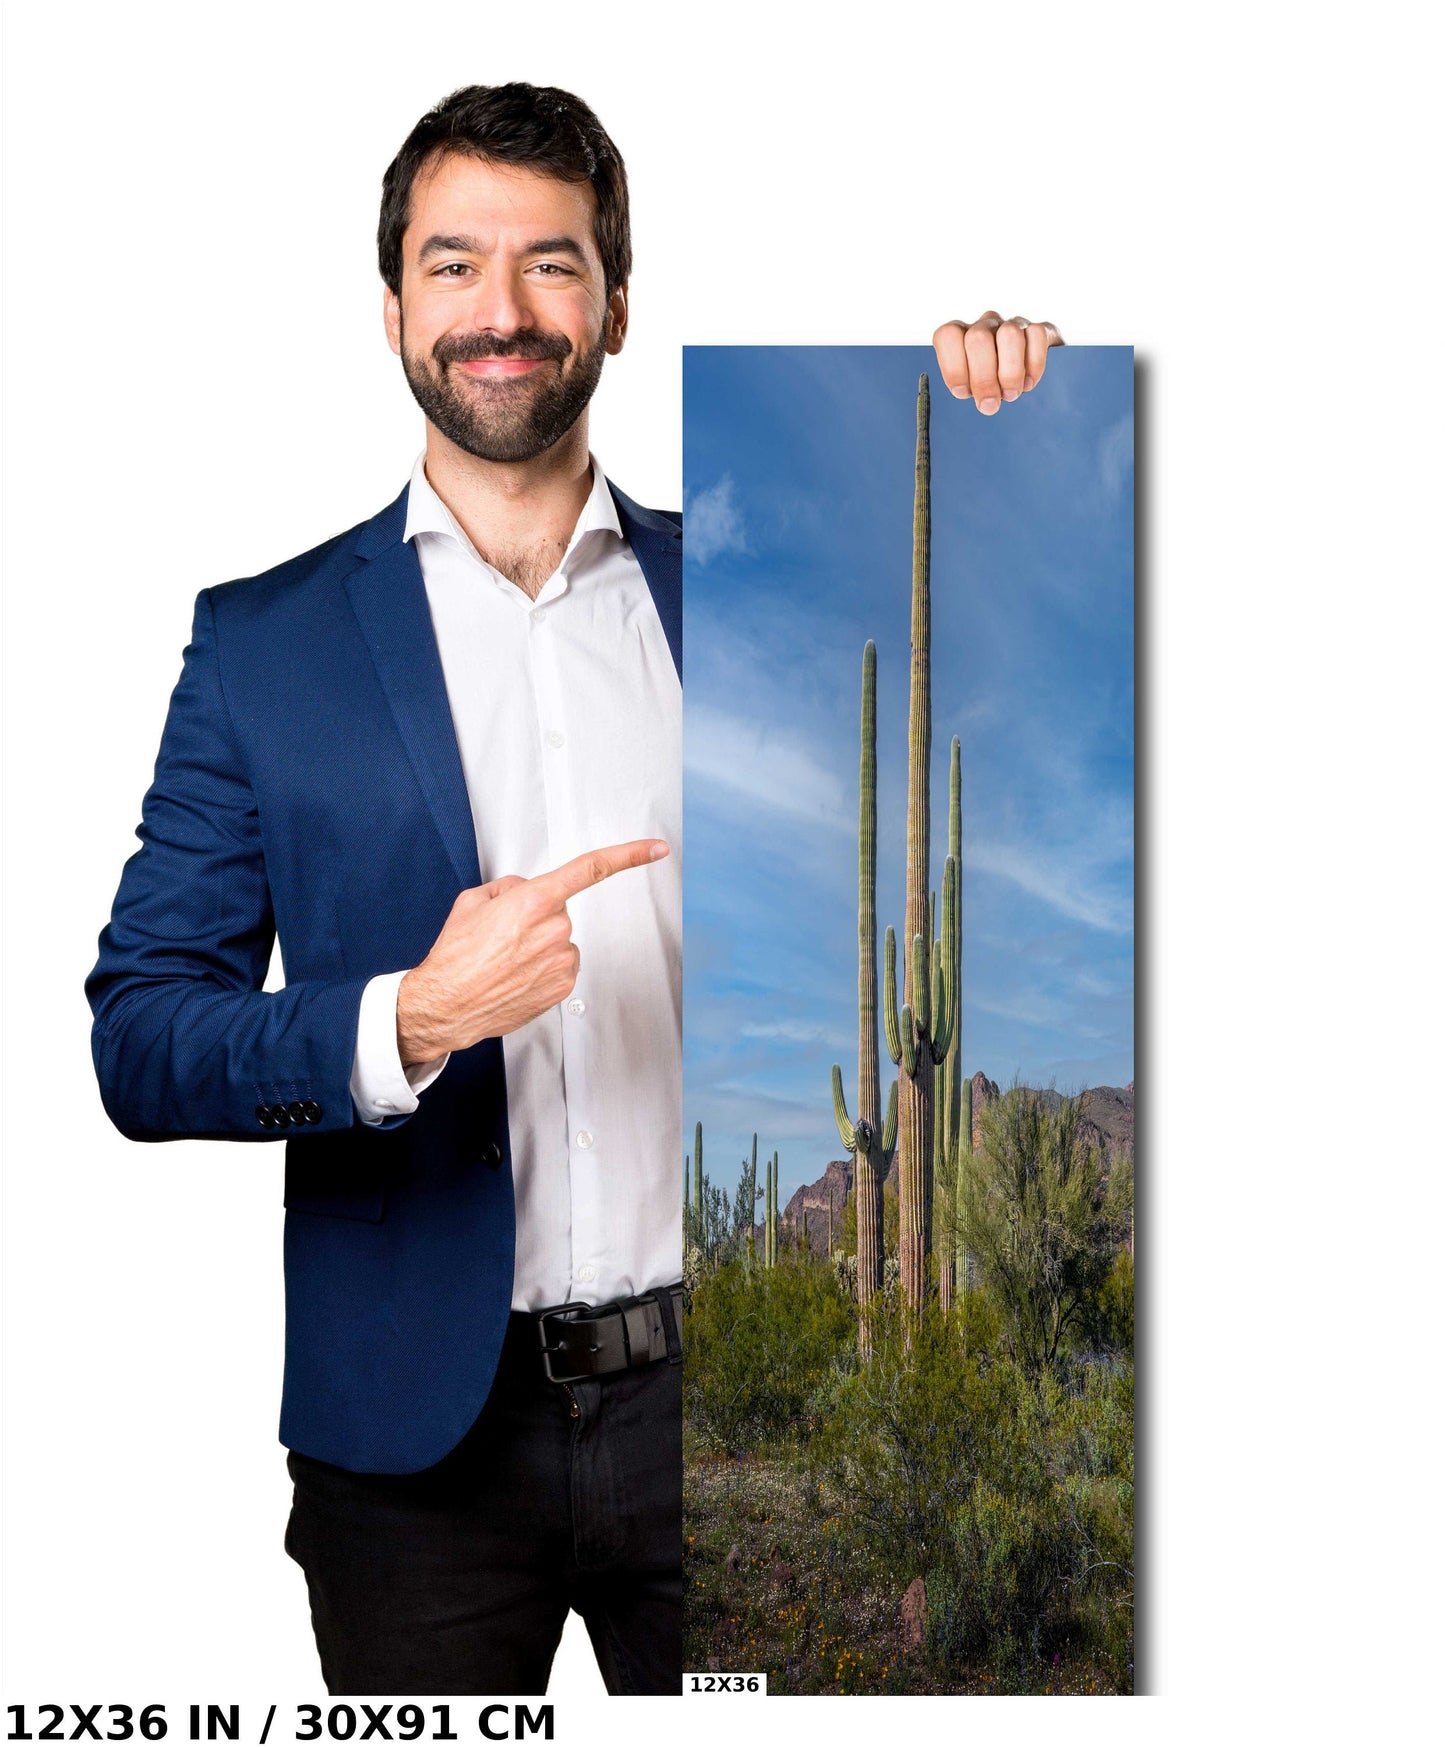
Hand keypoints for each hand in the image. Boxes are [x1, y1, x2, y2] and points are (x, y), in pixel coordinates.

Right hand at [396, 839, 669, 1064]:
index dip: (629, 855)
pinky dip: (542, 969)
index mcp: (534, 900)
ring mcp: (562, 960)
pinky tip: (516, 976)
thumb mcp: (473, 901)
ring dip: (539, 946)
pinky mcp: (563, 986)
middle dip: (537, 916)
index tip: (656, 849)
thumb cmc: (456, 956)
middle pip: (560, 910)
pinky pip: (560, 965)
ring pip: (561, 940)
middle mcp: (555, 929)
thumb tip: (525, 890)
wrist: (447, 1004)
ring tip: (505, 960)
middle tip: (504, 936)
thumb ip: (509, 887)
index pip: (591, 869)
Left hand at [932, 313, 1063, 413]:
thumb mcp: (971, 389)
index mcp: (961, 336)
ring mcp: (1012, 324)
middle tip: (991, 403)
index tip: (963, 393)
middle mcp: (985, 325)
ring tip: (1011, 394)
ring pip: (1009, 334)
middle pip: (978, 339)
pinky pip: (1037, 335)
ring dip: (1010, 373)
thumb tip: (986, 403)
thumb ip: (968, 391)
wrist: (1024, 377)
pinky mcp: (1039, 329)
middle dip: (984, 378)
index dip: (954, 367)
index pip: (948, 336)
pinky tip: (1028, 383)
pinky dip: (1034, 365)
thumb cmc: (990, 384)